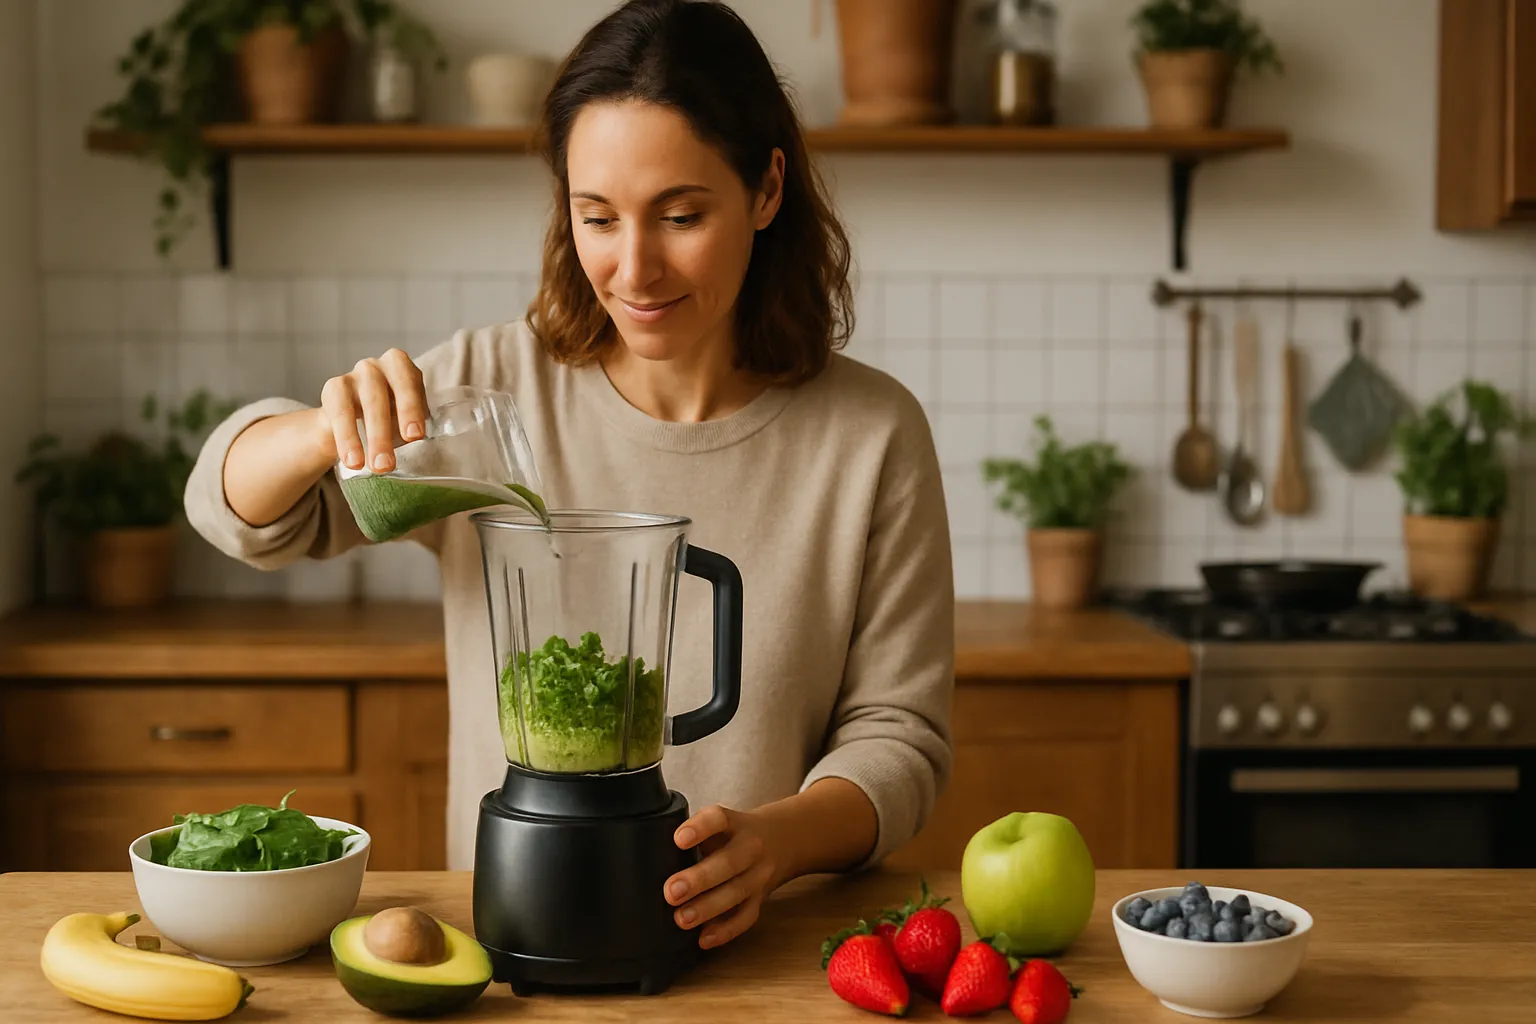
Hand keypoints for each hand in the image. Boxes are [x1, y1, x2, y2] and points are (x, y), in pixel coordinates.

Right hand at [318, 348, 429, 472]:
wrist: (350, 424)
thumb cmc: (389, 418)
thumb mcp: (405, 419)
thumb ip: (415, 426)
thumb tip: (424, 450)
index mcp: (401, 367)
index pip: (408, 382)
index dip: (411, 408)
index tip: (414, 436)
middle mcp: (376, 367)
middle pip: (380, 397)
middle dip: (385, 432)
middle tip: (388, 463)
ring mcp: (353, 376)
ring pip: (361, 406)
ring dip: (369, 439)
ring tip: (375, 466)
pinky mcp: (334, 389)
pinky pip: (340, 414)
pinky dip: (347, 440)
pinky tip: (353, 461)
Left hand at [664, 805, 783, 949]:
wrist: (784, 839)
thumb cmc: (736, 833)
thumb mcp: (721, 823)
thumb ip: (694, 835)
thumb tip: (650, 855)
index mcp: (736, 824)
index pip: (719, 820)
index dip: (700, 828)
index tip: (678, 840)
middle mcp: (750, 848)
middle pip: (728, 862)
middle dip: (699, 879)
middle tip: (671, 891)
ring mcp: (758, 875)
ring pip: (736, 892)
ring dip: (708, 908)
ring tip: (682, 919)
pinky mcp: (760, 899)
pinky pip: (746, 917)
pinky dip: (726, 930)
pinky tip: (704, 938)